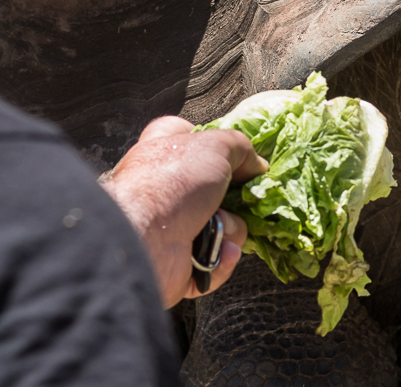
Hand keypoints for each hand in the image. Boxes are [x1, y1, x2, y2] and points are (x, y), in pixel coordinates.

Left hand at [100, 116, 266, 306]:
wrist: (144, 241)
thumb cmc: (170, 183)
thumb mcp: (214, 146)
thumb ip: (240, 147)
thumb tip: (256, 165)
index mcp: (163, 154)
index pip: (186, 135)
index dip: (213, 142)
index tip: (235, 155)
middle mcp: (166, 191)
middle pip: (218, 189)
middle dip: (235, 198)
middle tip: (240, 197)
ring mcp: (173, 229)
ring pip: (224, 227)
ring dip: (229, 228)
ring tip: (217, 227)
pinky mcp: (181, 265)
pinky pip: (217, 261)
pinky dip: (222, 257)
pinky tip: (218, 251)